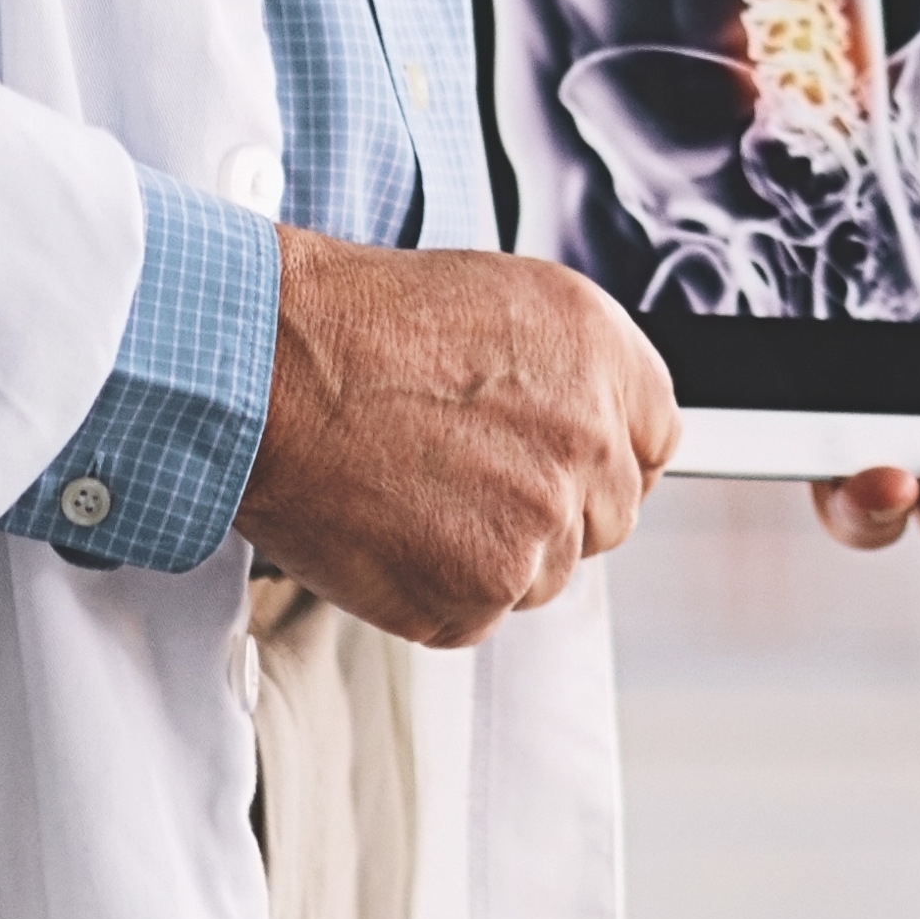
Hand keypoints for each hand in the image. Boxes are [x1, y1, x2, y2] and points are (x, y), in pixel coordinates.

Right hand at [239, 234, 673, 646]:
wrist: (267, 372)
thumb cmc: (355, 325)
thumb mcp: (501, 303)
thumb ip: (569, 373)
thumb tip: (585, 425)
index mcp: (604, 358)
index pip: (652, 443)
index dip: (597, 458)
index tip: (558, 465)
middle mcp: (588, 442)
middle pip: (604, 518)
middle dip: (544, 510)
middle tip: (461, 480)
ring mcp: (539, 526)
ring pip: (540, 574)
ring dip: (485, 553)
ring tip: (409, 490)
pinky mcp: (480, 593)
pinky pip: (474, 615)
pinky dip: (429, 590)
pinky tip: (387, 529)